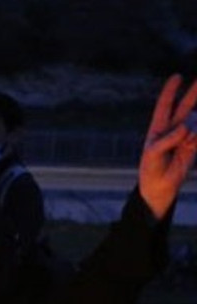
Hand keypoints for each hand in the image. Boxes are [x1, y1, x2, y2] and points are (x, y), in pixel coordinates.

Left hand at [138, 74, 196, 218]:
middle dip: (193, 93)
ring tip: (189, 139)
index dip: (170, 91)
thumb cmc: (151, 168)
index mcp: (158, 127)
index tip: (177, 77)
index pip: (165, 105)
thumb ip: (168, 140)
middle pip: (185, 106)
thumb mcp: (153, 153)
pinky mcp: (194, 145)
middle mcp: (173, 128)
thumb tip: (185, 127)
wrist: (159, 186)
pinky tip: (191, 141)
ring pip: (196, 120)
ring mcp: (185, 136)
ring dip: (196, 122)